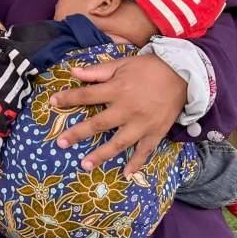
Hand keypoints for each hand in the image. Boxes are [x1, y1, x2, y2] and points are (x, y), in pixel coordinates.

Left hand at [50, 55, 186, 175]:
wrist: (184, 74)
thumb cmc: (149, 68)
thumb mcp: (122, 63)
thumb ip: (97, 71)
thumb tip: (73, 72)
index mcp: (117, 90)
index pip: (86, 96)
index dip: (68, 98)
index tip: (53, 102)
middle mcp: (127, 109)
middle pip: (98, 124)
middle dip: (78, 134)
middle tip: (60, 143)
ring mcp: (142, 124)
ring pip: (118, 142)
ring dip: (101, 155)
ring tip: (84, 165)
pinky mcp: (156, 132)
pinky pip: (144, 151)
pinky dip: (136, 163)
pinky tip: (126, 174)